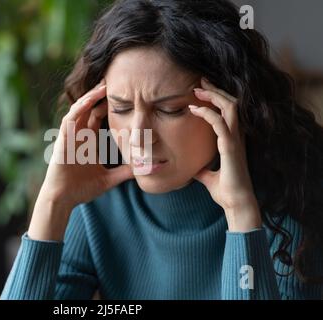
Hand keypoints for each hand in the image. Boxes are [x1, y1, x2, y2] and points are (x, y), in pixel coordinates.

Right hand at [41, 79, 133, 210]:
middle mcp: (79, 135)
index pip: (98, 116)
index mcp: (89, 141)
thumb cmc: (81, 189)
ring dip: (90, 97)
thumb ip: (123, 173)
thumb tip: (143, 170)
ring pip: (79, 109)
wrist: (63, 199)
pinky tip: (89, 100)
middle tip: (115, 81)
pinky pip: (69, 119)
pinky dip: (78, 109)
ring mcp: (70, 136)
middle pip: (89, 108)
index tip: (124, 96)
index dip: (109, 105)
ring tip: (104, 85)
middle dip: (101, 95)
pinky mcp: (62, 139)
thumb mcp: (108, 179)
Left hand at [189, 78, 261, 231]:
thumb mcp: (207, 175)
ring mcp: (235, 140)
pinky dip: (207, 113)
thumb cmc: (225, 190)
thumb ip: (201, 168)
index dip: (216, 99)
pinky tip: (193, 110)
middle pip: (231, 103)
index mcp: (233, 140)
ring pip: (230, 107)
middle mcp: (237, 136)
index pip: (228, 112)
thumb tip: (192, 168)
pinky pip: (221, 123)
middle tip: (199, 82)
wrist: (236, 204)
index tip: (200, 91)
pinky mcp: (231, 147)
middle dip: (215, 90)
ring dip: (213, 96)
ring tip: (197, 90)